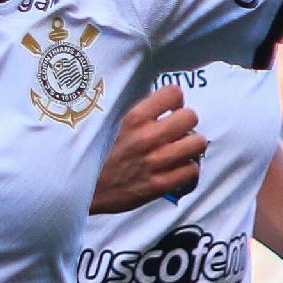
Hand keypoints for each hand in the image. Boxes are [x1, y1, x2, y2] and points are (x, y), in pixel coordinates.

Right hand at [89, 85, 205, 212]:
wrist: (84, 189)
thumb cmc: (99, 156)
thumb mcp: (114, 125)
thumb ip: (139, 114)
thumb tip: (163, 104)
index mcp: (134, 118)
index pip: (174, 93)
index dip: (175, 101)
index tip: (170, 110)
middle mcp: (147, 137)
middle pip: (191, 117)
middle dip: (186, 123)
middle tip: (177, 131)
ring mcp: (155, 162)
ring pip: (198, 143)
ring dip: (191, 146)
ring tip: (181, 150)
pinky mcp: (159, 185)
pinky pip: (192, 170)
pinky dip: (188, 170)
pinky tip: (178, 169)